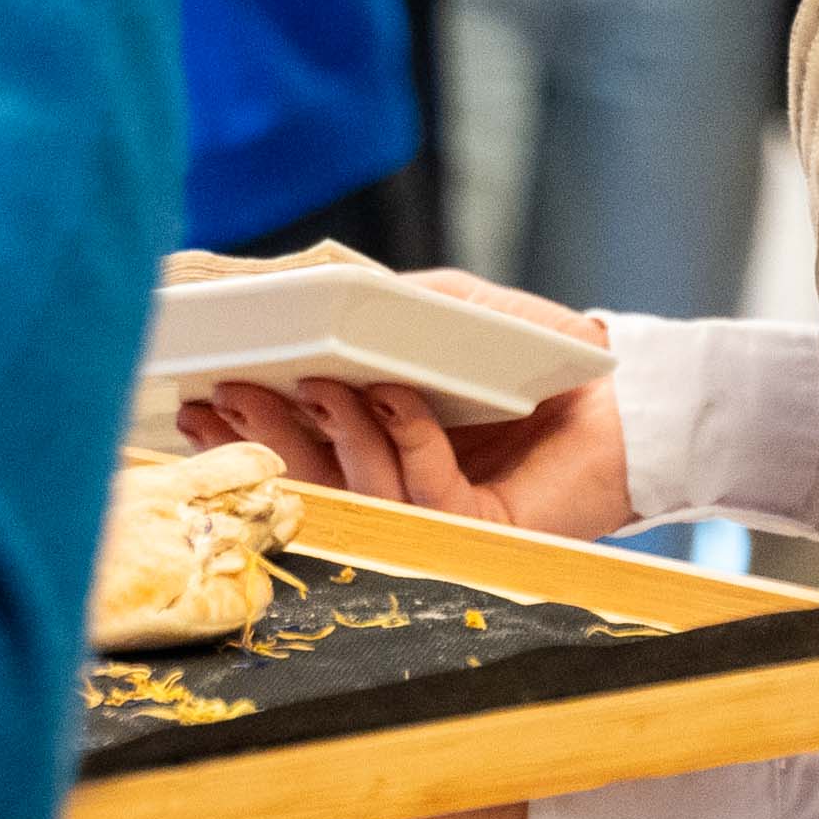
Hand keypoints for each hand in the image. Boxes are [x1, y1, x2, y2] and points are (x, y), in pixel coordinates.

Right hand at [184, 287, 632, 542]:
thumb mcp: (442, 310)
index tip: (193, 397)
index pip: (294, 450)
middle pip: (310, 481)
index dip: (242, 430)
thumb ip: (379, 304)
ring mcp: (437, 517)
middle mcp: (399, 491)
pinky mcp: (482, 531)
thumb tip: (302, 287)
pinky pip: (426, 494)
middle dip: (261, 438)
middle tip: (219, 397)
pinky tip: (392, 398)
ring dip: (327, 437)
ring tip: (308, 383)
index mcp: (376, 447)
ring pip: (359, 493)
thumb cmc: (536, 349)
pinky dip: (404, 440)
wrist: (624, 391)